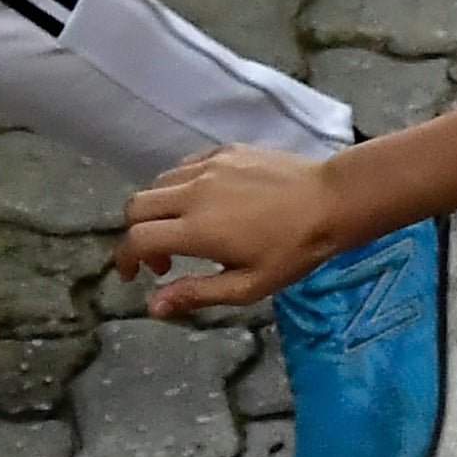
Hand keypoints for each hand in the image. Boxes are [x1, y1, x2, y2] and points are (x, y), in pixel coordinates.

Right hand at [113, 146, 345, 317]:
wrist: (331, 201)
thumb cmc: (293, 250)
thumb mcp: (248, 285)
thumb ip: (196, 293)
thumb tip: (153, 306)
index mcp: (198, 229)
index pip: (137, 240)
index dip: (125, 260)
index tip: (134, 275)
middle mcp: (195, 192)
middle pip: (136, 207)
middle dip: (136, 235)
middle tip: (163, 259)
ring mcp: (208, 166)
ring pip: (157, 184)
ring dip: (157, 211)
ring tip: (184, 232)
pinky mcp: (224, 150)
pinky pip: (184, 166)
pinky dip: (179, 187)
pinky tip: (205, 204)